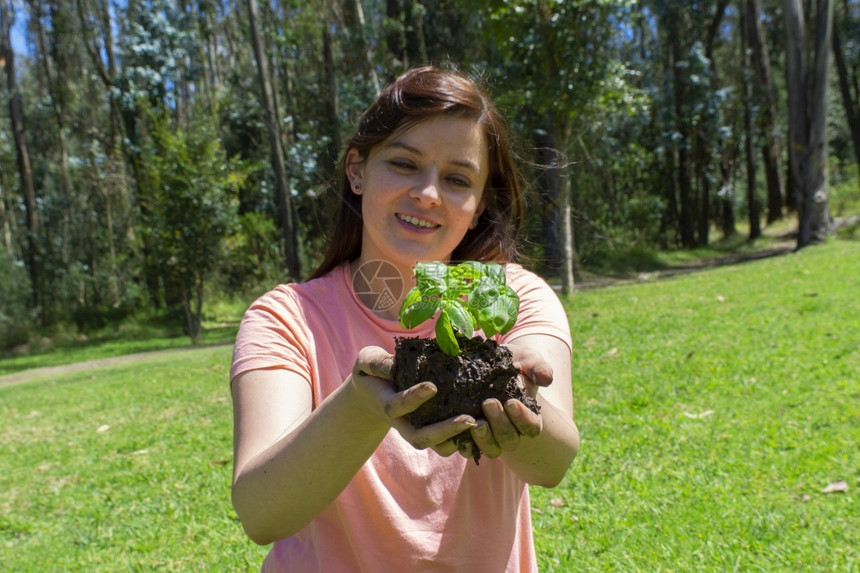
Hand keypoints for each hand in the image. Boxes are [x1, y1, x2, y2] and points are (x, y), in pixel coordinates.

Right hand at [348, 346, 478, 451]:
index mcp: (387, 404)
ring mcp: (417, 429)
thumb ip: (376, 363)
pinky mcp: (431, 430)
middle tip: (470, 419)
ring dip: (459, 439)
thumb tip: (393, 367)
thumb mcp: (368, 361)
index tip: (432, 386)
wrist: (373, 391)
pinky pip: (447, 442)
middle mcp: (402, 423)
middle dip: (445, 431)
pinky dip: (464, 439)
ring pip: (437, 446)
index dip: (414, 398)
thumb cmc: (373, 372)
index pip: (398, 406)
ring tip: (481, 426)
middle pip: (421, 437)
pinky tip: (484, 426)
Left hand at [461, 343, 554, 459]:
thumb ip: (538, 367)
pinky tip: (456, 431)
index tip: (511, 402)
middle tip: (488, 402)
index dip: (522, 418)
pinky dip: (463, 444)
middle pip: (509, 440)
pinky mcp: (470, 436)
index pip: (531, 427)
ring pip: (491, 449)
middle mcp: (510, 432)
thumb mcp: (527, 360)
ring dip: (483, 439)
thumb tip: (546, 379)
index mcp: (528, 418)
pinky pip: (468, 449)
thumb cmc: (513, 364)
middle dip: (500, 424)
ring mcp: (490, 437)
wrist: (488, 365)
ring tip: (474, 422)